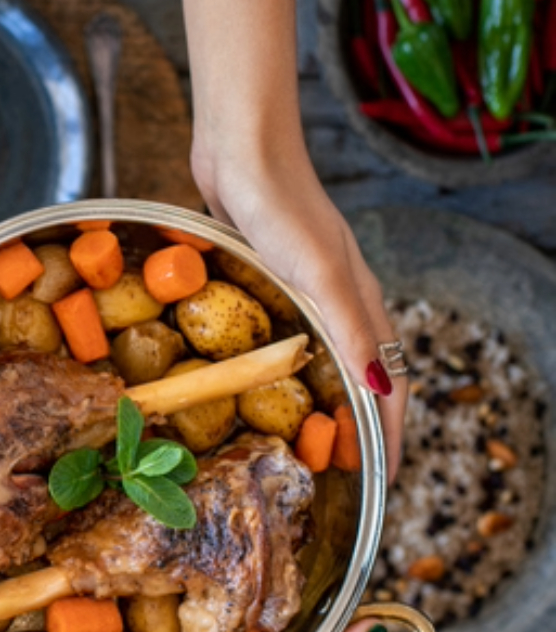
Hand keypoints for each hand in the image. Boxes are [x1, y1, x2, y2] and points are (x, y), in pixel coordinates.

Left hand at [191, 145, 407, 477]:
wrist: (242, 147)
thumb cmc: (279, 206)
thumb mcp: (319, 273)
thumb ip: (352, 330)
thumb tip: (382, 398)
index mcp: (361, 304)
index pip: (389, 386)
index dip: (388, 437)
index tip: (379, 484)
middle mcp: (340, 300)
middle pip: (363, 377)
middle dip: (360, 429)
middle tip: (339, 475)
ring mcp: (305, 288)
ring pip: (326, 359)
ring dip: (323, 401)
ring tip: (303, 442)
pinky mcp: (270, 277)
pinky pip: (288, 337)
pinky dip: (286, 370)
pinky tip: (258, 381)